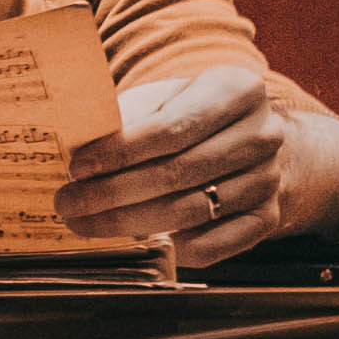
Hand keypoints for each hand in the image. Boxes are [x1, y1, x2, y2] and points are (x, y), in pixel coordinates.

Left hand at [62, 65, 295, 271]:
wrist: (250, 143)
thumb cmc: (191, 116)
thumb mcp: (165, 99)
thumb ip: (129, 117)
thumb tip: (78, 146)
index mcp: (238, 90)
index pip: (172, 128)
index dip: (121, 152)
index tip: (77, 167)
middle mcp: (263, 134)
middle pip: (178, 172)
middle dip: (113, 192)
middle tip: (68, 203)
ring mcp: (269, 179)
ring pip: (190, 211)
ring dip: (129, 223)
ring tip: (85, 223)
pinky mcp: (267, 218)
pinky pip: (214, 245)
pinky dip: (171, 249)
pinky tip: (136, 243)